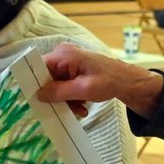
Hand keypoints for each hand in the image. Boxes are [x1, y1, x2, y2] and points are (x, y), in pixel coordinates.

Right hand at [39, 42, 163, 119]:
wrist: (128, 82)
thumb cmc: (109, 81)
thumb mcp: (84, 90)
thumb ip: (60, 92)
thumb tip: (38, 95)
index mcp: (64, 54)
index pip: (38, 67)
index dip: (36, 83)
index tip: (37, 100)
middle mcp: (63, 54)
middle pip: (47, 77)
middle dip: (56, 96)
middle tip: (68, 109)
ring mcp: (67, 61)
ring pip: (55, 84)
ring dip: (65, 99)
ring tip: (79, 109)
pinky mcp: (72, 68)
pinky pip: (63, 84)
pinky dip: (70, 96)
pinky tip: (81, 105)